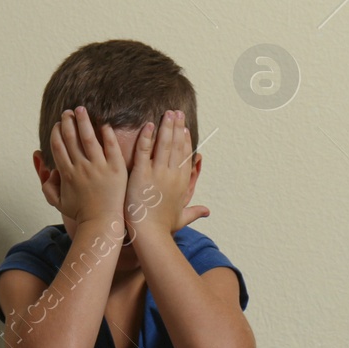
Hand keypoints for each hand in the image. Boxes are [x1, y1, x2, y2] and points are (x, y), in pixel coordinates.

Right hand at [46, 106, 127, 228]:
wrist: (102, 222)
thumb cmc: (81, 213)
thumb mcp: (58, 202)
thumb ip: (47, 185)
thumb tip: (47, 169)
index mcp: (67, 173)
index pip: (58, 146)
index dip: (56, 132)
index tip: (58, 123)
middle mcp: (81, 167)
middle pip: (71, 138)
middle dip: (67, 122)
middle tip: (68, 112)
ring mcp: (99, 167)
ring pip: (89, 138)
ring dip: (83, 121)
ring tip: (81, 109)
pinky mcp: (116, 168)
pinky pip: (110, 146)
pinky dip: (106, 133)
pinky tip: (103, 122)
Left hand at [126, 109, 208, 237]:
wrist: (150, 235)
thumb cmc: (163, 228)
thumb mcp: (183, 218)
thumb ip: (195, 211)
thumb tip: (207, 211)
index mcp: (181, 182)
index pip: (185, 156)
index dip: (185, 140)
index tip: (184, 128)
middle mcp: (172, 175)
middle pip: (177, 145)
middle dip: (177, 127)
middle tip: (176, 112)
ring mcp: (158, 173)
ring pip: (164, 144)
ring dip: (166, 126)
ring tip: (167, 113)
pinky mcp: (142, 174)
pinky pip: (145, 151)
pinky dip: (147, 137)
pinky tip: (148, 125)